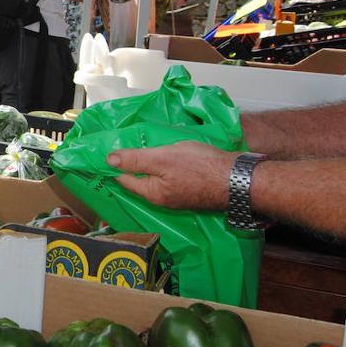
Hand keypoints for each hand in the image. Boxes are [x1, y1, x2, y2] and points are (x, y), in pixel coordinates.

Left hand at [107, 141, 235, 210]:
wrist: (239, 178)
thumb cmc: (201, 167)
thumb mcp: (162, 158)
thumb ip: (136, 160)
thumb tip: (109, 160)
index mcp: (152, 193)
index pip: (124, 179)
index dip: (115, 165)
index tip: (106, 153)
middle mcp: (163, 199)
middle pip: (141, 180)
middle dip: (132, 166)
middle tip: (125, 147)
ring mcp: (179, 197)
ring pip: (157, 179)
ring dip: (150, 166)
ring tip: (145, 148)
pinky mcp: (193, 190)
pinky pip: (172, 178)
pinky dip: (166, 168)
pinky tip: (170, 156)